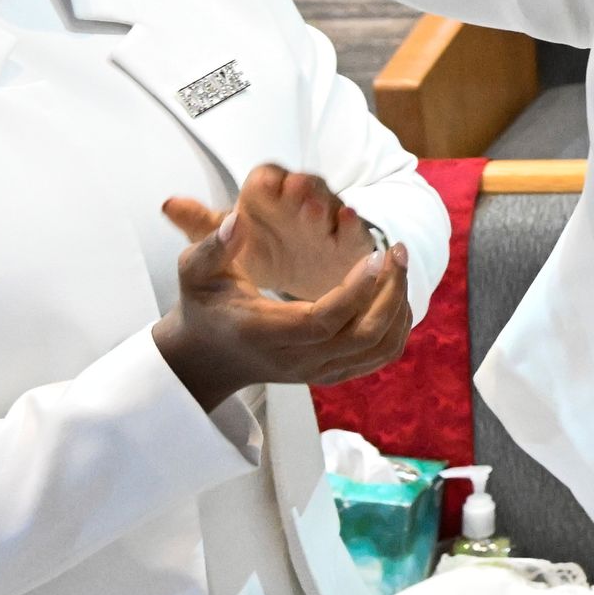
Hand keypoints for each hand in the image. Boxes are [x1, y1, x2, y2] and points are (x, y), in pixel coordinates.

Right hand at [150, 164, 412, 412]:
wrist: (207, 358)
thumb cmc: (204, 305)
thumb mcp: (195, 272)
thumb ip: (211, 246)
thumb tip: (237, 221)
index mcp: (264, 333)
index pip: (323, 320)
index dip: (356, 290)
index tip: (375, 255)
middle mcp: (296, 359)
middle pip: (363, 336)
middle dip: (390, 292)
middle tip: (397, 251)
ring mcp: (317, 371)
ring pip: (379, 348)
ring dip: (398, 306)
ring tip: (398, 266)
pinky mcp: (331, 373)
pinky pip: (379, 356)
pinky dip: (396, 325)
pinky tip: (393, 291)